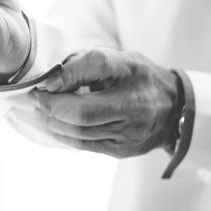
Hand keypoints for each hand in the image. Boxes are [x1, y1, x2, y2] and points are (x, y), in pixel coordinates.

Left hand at [28, 49, 178, 157]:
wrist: (175, 108)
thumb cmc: (139, 78)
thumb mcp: (120, 59)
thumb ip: (87, 63)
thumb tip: (52, 80)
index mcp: (134, 71)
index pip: (98, 65)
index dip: (67, 74)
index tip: (46, 80)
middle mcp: (135, 105)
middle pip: (83, 111)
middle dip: (51, 106)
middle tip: (35, 97)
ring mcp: (130, 133)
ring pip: (80, 132)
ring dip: (52, 121)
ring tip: (39, 110)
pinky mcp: (123, 150)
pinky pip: (85, 145)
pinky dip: (63, 134)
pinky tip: (52, 124)